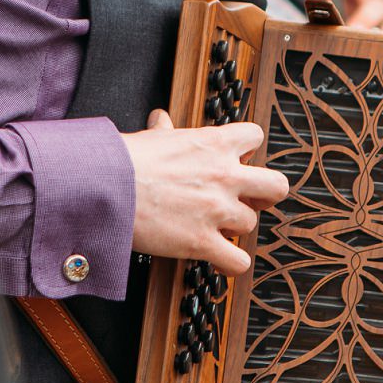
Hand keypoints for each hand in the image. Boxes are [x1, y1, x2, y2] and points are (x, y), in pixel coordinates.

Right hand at [121, 109, 288, 274]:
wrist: (106, 186)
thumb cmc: (125, 160)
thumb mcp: (152, 137)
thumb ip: (165, 129)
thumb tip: (161, 118)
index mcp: (215, 143)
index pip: (256, 136)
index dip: (248, 151)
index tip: (234, 161)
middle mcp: (225, 176)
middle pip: (276, 186)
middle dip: (265, 196)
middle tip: (247, 201)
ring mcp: (217, 210)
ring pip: (252, 224)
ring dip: (234, 229)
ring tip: (213, 228)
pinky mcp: (203, 241)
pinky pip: (239, 262)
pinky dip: (231, 264)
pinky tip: (218, 259)